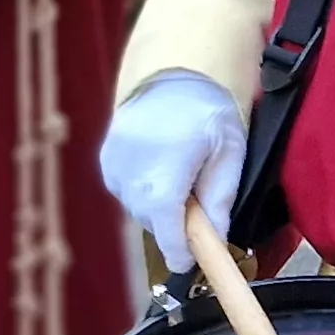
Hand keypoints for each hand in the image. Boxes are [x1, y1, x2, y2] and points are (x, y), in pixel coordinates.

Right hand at [101, 71, 245, 273]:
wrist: (171, 72)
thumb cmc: (207, 110)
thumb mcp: (228, 151)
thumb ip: (220, 197)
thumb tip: (216, 237)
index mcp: (166, 168)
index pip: (166, 226)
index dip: (178, 251)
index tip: (187, 262)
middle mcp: (133, 170)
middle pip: (152, 221)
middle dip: (174, 226)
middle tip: (196, 213)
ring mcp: (114, 165)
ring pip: (137, 209)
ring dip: (158, 208)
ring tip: (179, 182)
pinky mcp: (106, 160)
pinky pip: (125, 192)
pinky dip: (143, 192)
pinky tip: (159, 172)